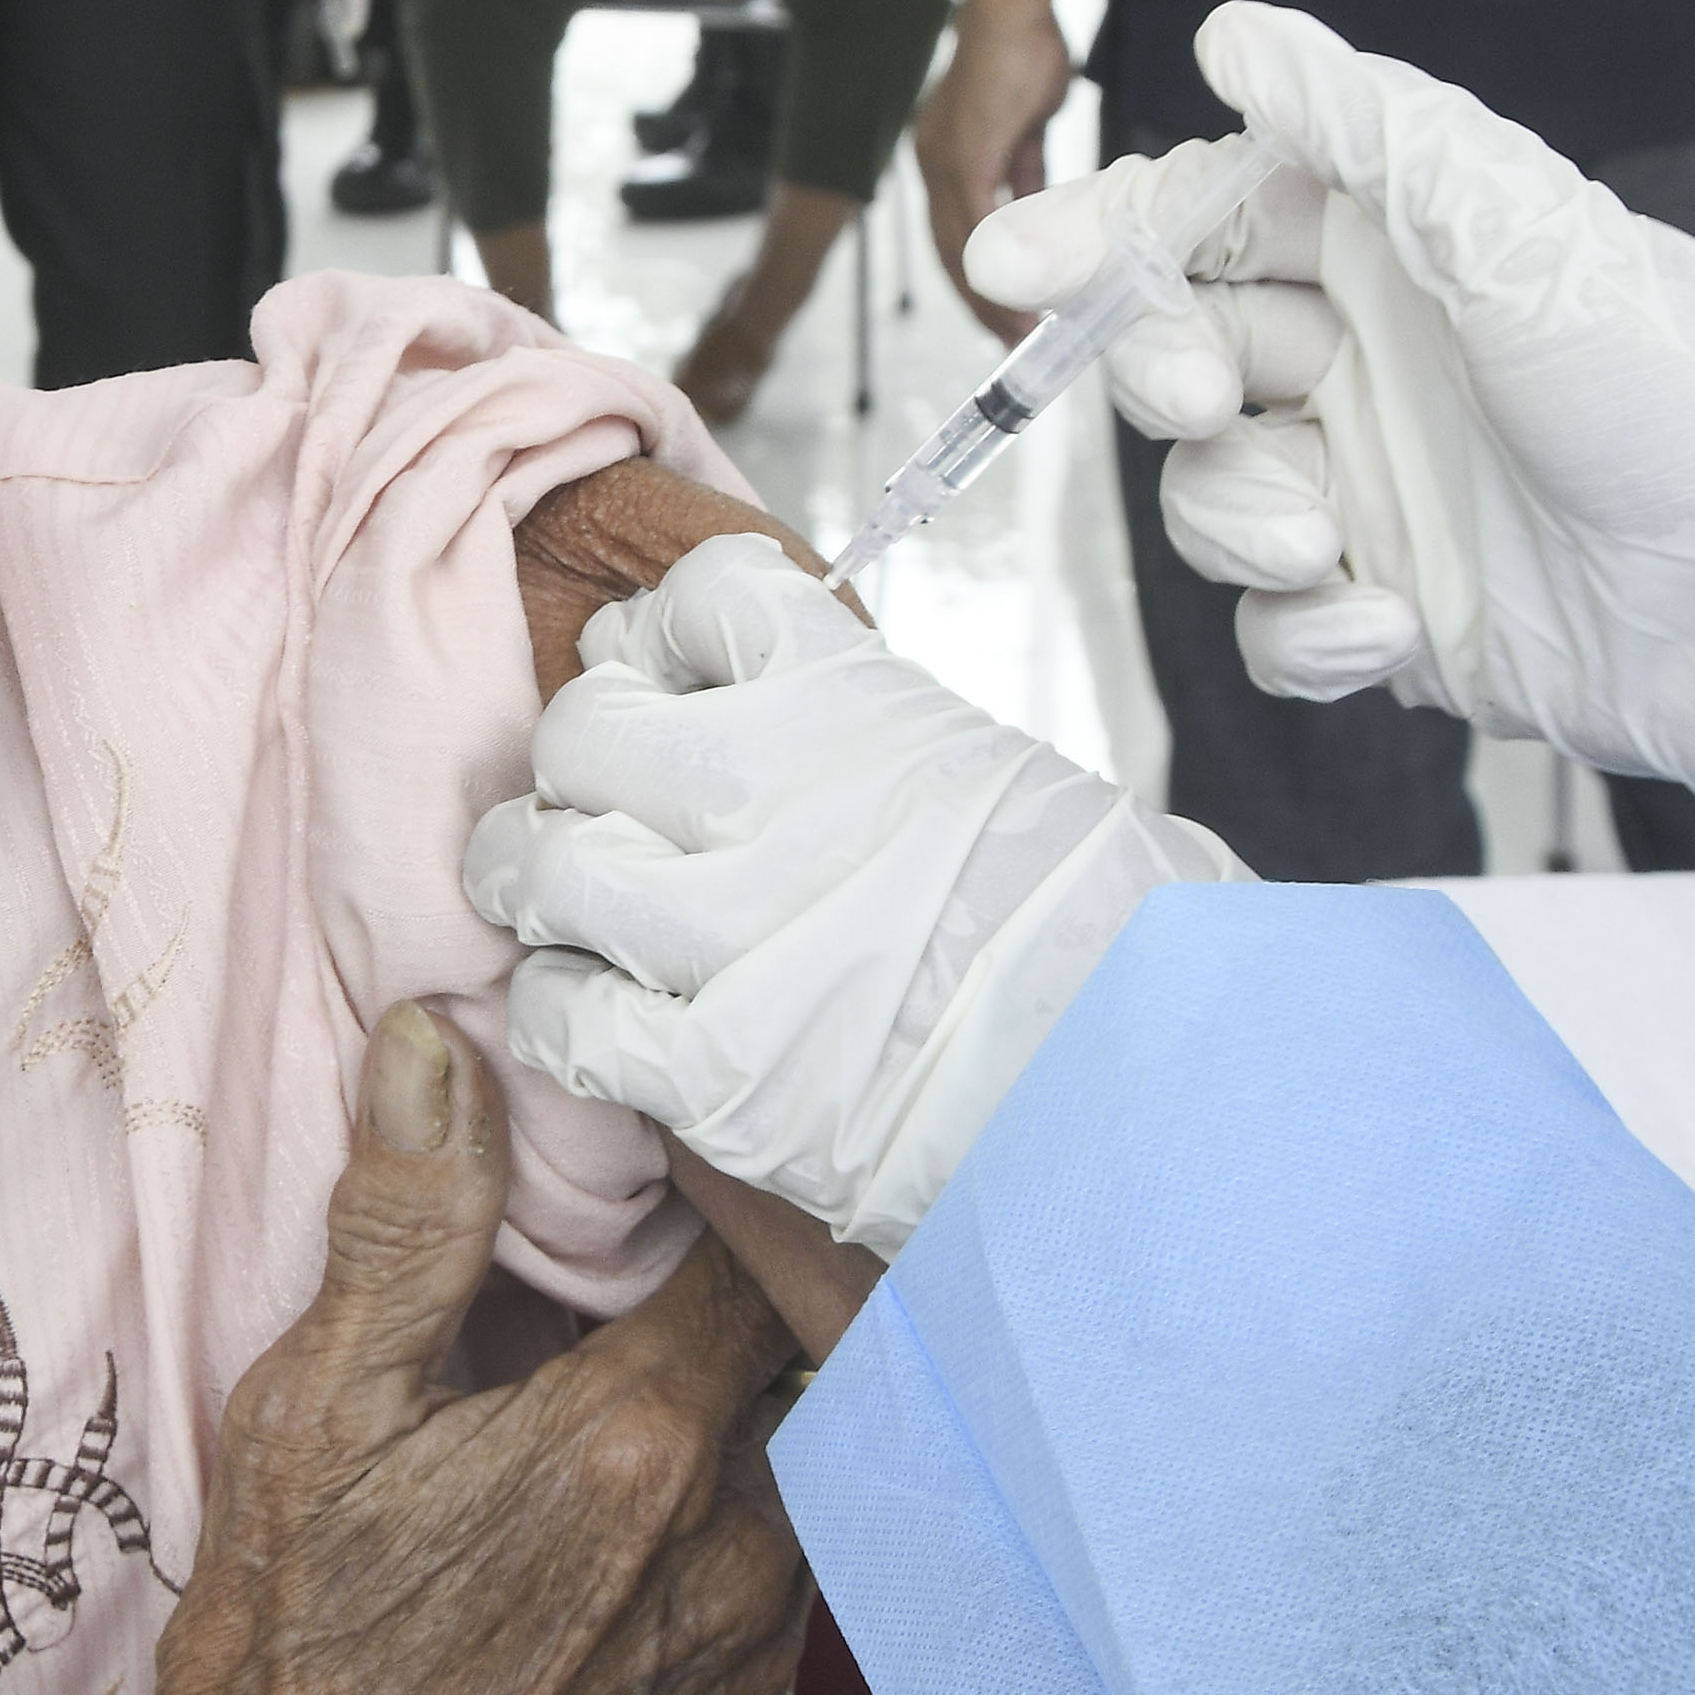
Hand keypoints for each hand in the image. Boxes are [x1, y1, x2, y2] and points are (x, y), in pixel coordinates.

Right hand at [158, 1003, 808, 1694]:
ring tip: (633, 1366)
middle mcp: (733, 1539)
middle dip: (737, 1290)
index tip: (655, 1160)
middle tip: (649, 1254)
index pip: (760, 1250)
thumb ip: (402, 1224)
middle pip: (800, 1351)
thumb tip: (436, 1041)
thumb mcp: (317, 1415)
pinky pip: (783, 1560)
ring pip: (802, 1454)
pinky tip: (634, 1496)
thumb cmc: (303, 1637)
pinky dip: (731, 1503)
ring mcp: (749, 1635)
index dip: (717, 1189)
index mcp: (636, 1437)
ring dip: (739, 1400)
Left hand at [470, 537, 1244, 1256]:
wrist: (1157, 1093)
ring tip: (563, 905)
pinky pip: (560, 1012)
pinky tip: (603, 1016)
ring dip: (537, 884)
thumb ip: (852, 728)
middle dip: (578, 765)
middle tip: (598, 806)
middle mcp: (776, 796)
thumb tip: (735, 689)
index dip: (656, 641)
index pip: (695, 600)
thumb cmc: (1100, 940)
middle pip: (583, 726)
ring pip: (543, 863)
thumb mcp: (990, 770)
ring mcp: (735, 935)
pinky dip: (562, 1012)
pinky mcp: (716, 1072)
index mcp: (857, 702)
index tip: (660, 678)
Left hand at [911, 0, 1069, 343]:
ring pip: (958, 248)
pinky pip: (975, 224)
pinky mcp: (964, 155)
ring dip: (988, 293)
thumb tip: (1033, 206)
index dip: (973, 278)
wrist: (1015, 12)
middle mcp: (931, 166)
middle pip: (947, 253)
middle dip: (978, 301)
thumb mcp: (1026, 127)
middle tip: (1008, 340)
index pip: (950, 235)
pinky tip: (1018, 289)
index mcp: (943, 159)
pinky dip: (997, 263)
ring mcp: (942, 162)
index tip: (1000, 311)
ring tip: (1018, 331)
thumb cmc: (1023, 56)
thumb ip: (1023, 169)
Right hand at [967, 0, 1694, 814]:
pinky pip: (1269, 630)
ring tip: (1325, 542)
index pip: (1199, 221)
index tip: (1007, 259)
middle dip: (1155, 374)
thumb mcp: (1519, 232)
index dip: (1095, 236)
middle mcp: (1364, 361)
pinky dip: (1304, 634)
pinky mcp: (1385, 610)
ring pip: (1206, 493)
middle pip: (1174, 351)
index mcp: (1389, 252)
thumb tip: (1234, 27)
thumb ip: (1367, 125)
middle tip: (1194, 396)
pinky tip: (1387, 625)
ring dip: (1237, 519)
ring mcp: (1368, 488)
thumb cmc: (1678, 389)